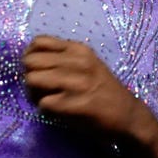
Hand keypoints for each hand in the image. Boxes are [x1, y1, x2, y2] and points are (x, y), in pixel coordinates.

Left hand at [21, 34, 148, 143]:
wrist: (128, 116)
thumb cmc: (102, 89)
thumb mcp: (86, 63)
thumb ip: (62, 57)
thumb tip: (28, 58)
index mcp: (78, 49)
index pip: (38, 42)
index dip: (30, 56)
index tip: (37, 69)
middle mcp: (77, 62)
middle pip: (30, 61)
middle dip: (28, 76)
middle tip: (39, 89)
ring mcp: (77, 83)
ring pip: (32, 80)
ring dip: (33, 93)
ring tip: (46, 100)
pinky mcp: (75, 104)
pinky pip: (43, 103)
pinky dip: (45, 109)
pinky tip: (57, 111)